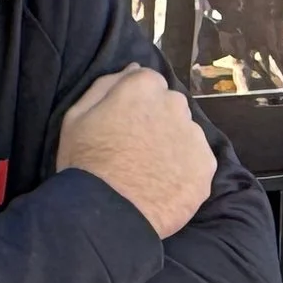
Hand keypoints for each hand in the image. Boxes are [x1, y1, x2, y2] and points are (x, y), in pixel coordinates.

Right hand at [55, 65, 214, 239]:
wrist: (108, 214)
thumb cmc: (85, 163)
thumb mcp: (76, 116)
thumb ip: (106, 84)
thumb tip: (132, 68)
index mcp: (144, 87)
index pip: (148, 82)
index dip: (135, 103)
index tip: (124, 124)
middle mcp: (175, 104)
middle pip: (170, 106)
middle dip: (157, 120)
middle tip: (136, 149)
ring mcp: (194, 136)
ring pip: (185, 133)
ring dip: (172, 144)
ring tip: (151, 170)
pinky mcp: (206, 167)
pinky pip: (196, 161)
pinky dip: (184, 170)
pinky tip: (164, 185)